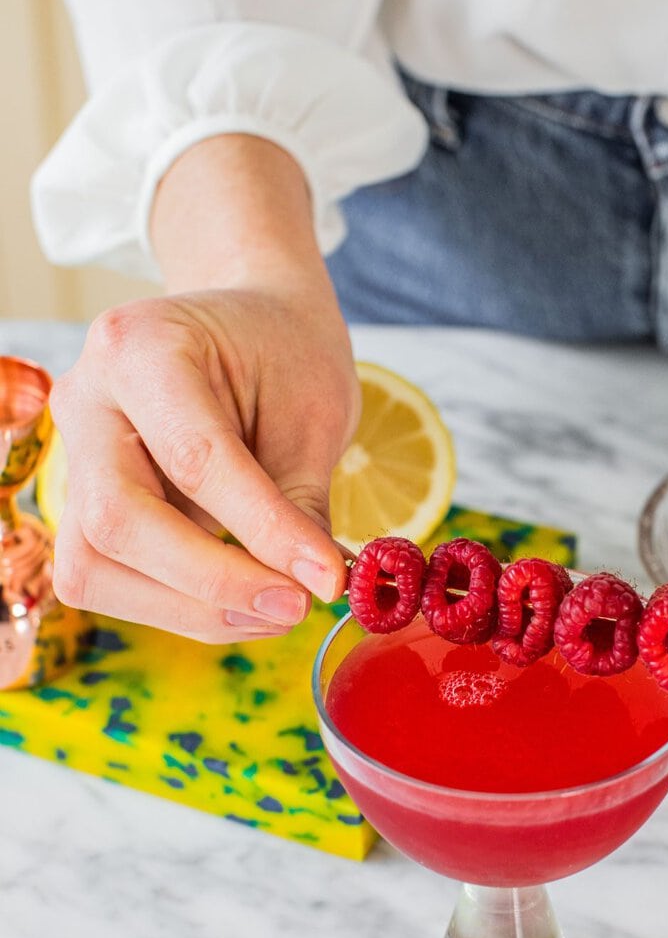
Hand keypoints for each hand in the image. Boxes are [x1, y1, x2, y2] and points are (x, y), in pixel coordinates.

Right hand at [51, 278, 357, 639]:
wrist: (250, 328)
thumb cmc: (284, 355)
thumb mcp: (313, 412)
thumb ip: (301, 504)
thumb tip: (312, 591)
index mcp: (140, 346)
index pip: (194, 459)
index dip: (262, 531)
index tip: (323, 581)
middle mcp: (87, 399)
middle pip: (118, 521)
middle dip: (212, 583)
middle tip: (295, 606)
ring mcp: (73, 455)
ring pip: (94, 568)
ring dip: (188, 609)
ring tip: (273, 609)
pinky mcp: (81, 504)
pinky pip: (108, 577)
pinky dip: (178, 604)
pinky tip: (241, 599)